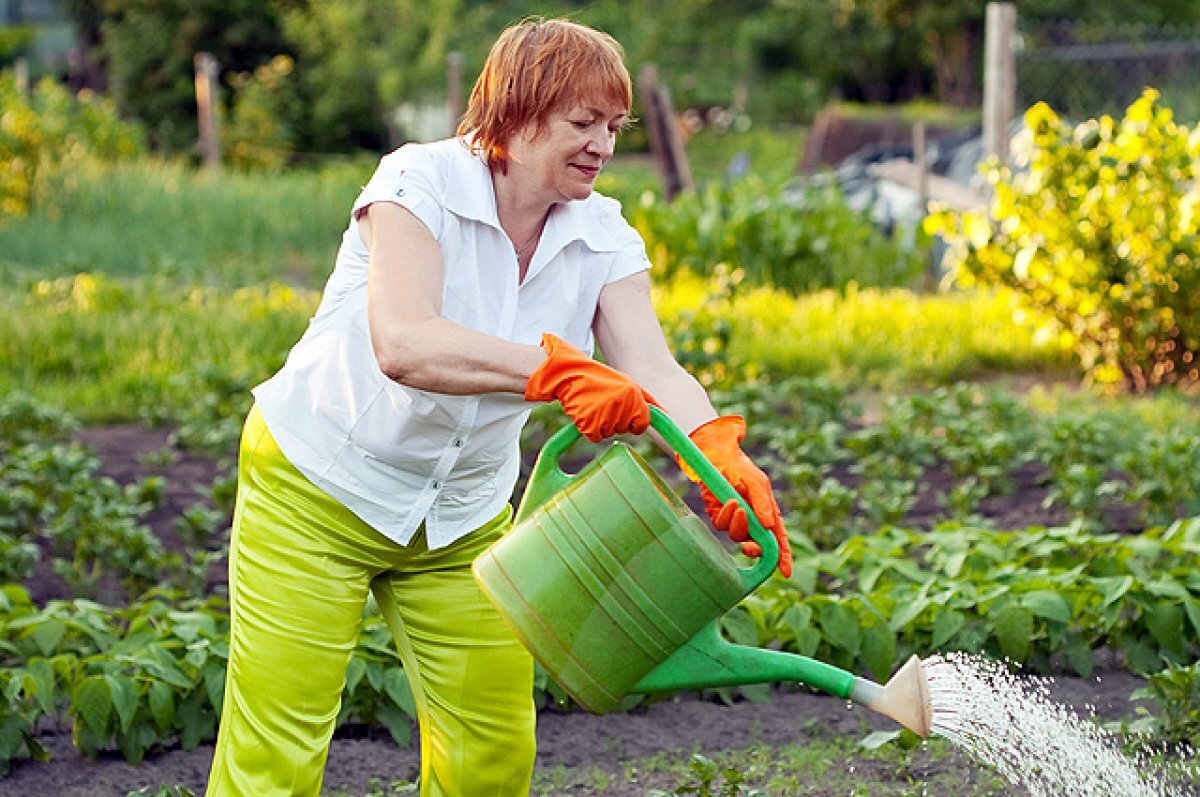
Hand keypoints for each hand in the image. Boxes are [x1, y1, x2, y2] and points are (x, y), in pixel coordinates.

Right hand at [525, 333, 655, 441]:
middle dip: (615, 421)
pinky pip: (594, 436)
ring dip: (601, 424)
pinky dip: (588, 428)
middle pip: (623, 429)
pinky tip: (585, 412)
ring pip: (608, 434)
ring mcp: (607, 416)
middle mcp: (623, 407)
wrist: (570, 374)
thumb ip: (647, 399)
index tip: (623, 413)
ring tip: (592, 404)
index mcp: (634, 396)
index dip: (632, 422)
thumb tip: (665, 413)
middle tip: (603, 403)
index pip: (642, 424)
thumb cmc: (599, 379)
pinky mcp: (591, 425)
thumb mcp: (627, 383)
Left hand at [678, 415, 792, 577]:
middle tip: (750, 547)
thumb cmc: (741, 467)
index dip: (783, 557)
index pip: (779, 539)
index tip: (785, 572)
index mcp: (768, 513)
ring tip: (737, 506)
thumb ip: (763, 503)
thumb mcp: (757, 481)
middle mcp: (753, 520)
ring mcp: (735, 519)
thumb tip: (769, 526)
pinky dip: (725, 516)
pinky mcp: (718, 515)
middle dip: (755, 549)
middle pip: (758, 545)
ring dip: (738, 525)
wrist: (715, 455)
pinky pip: (721, 525)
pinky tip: (728, 502)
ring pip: (738, 536)